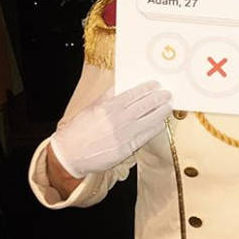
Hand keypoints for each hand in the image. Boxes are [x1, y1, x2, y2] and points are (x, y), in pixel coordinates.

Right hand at [50, 81, 172, 178]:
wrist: (70, 153)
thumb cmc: (78, 130)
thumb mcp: (91, 108)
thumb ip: (108, 97)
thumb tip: (121, 87)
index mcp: (109, 107)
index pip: (134, 94)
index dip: (147, 88)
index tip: (156, 85)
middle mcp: (119, 120)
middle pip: (146, 105)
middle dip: (160, 98)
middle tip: (168, 94)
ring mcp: (125, 135)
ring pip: (150, 120)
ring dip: (162, 112)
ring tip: (168, 107)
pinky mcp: (127, 148)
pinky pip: (146, 136)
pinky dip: (156, 128)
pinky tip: (161, 123)